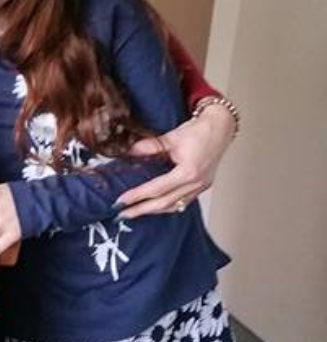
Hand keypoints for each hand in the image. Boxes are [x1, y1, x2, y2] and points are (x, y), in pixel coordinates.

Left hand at [116, 103, 235, 218]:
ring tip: (135, 211)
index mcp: (188, 172)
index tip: (121, 201)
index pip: (157, 188)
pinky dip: (167, 205)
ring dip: (154, 210)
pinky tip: (156, 206)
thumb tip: (129, 152)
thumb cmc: (200, 131)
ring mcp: (201, 187)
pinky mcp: (202, 186)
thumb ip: (149, 147)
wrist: (220, 127)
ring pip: (174, 206)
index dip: (137, 195)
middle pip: (164, 203)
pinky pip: (183, 202)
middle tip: (122, 214)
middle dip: (142, 210)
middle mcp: (196, 183)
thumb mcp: (170, 138)